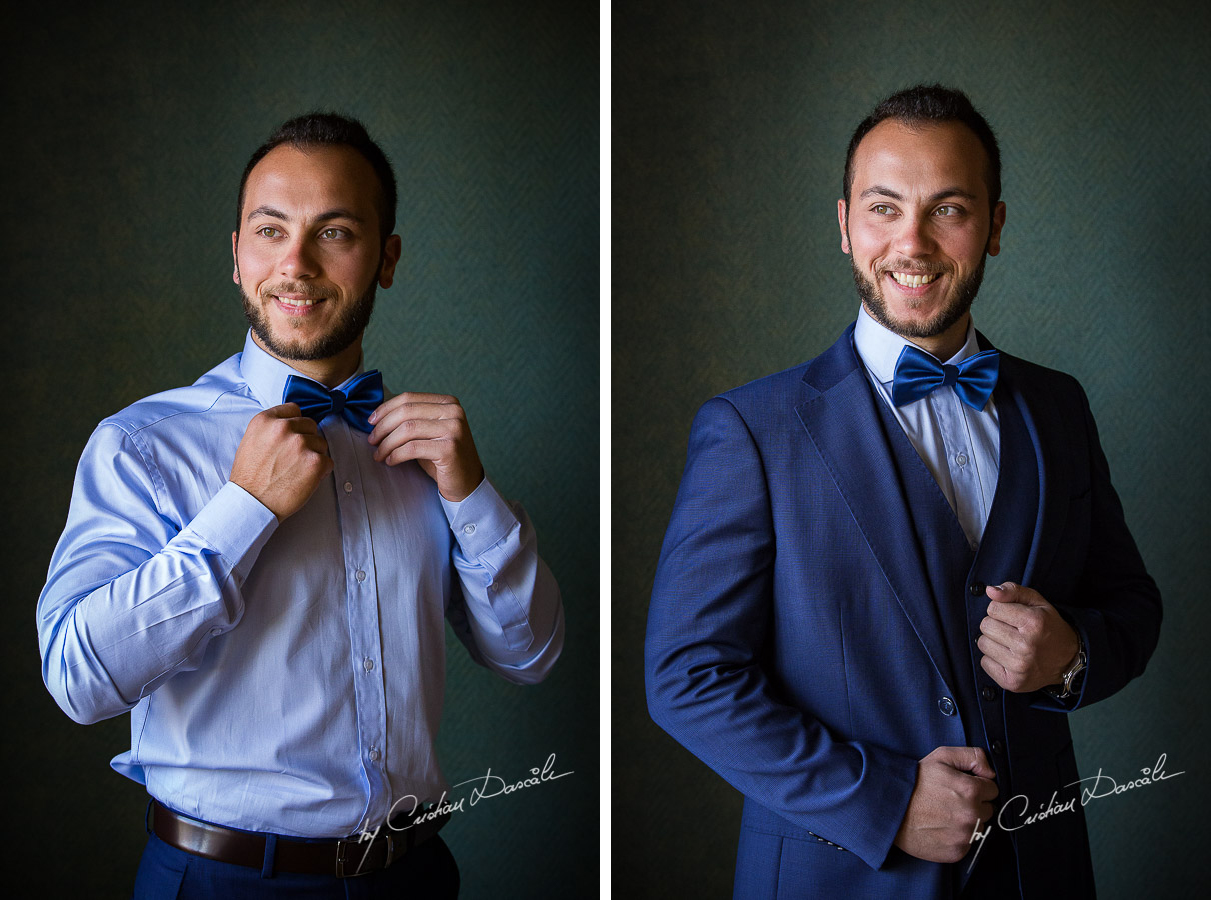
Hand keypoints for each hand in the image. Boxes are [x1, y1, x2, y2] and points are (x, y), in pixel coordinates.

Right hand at [230, 404, 332, 520]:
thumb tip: (292, 422)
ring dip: (314, 456)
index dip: (295, 424)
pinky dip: (321, 472)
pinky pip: (328, 462)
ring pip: (321, 443)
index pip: (294, 409)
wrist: (252, 503)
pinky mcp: (315, 461)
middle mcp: (283, 427)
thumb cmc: (250, 477)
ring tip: (296, 471)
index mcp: (265, 420)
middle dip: (306, 440)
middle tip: (293, 459)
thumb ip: (271, 428)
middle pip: (310, 425)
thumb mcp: (252, 440)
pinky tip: (304, 479)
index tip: (292, 436)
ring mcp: (301, 443)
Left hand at [367, 392, 484, 500]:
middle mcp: (454, 411)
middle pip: (406, 412)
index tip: (370, 422)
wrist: (466, 482)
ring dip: (387, 443)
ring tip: (378, 454)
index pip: (409, 398)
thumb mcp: (428, 432)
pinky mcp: (450, 448)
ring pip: (407, 429)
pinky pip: (412, 448)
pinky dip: (396, 455)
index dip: (385, 409)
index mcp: (448, 402)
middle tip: (371, 440)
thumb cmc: (442, 458)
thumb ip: (412, 419)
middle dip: (383, 427)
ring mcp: (454, 429)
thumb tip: (377, 416)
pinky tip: (391, 461)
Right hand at [894, 746, 997, 862]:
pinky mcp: (957, 852)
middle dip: (974, 804)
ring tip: (944, 814)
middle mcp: (972, 815)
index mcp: (971, 790)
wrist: (890, 807)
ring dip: (967, 822)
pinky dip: (957, 837)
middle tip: (950, 800)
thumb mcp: (941, 756)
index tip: (961, 787)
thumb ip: (972, 756)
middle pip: (988, 810)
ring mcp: (964, 836)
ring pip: (979, 828)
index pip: (992, 790)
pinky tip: (941, 828)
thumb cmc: (914, 781)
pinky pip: (968, 844)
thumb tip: (991, 772)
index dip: (977, 786)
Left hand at [978, 582, 1080, 692]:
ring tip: (1011, 644)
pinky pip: (984, 663)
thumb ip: (1013, 590)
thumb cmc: (1049, 627)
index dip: (1001, 610)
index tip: (1014, 616)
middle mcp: (1026, 646)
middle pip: (985, 626)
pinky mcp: (1012, 682)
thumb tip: (989, 590)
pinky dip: (993, 659)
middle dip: (996, 624)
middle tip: (1013, 630)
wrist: (1068, 660)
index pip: (992, 608)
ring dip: (993, 642)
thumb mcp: (1037, 603)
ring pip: (982, 644)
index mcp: (1033, 623)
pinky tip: (1009, 658)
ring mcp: (1019, 666)